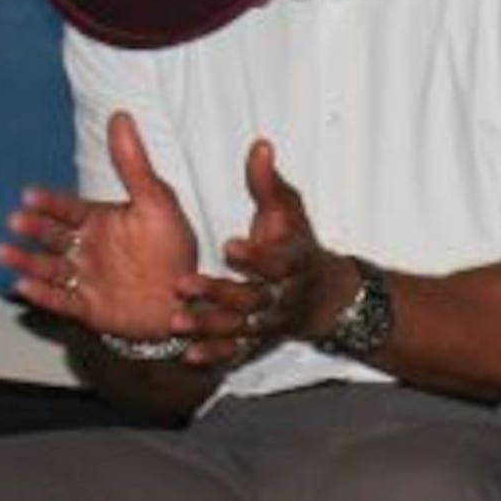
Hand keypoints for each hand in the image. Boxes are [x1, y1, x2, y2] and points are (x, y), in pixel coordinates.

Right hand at [0, 110, 201, 340]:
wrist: (189, 299)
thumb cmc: (174, 248)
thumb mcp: (157, 202)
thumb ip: (134, 164)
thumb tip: (120, 114)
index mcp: (99, 221)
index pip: (67, 208)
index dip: (49, 202)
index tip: (29, 194)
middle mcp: (86, 248)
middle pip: (52, 236)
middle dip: (33, 229)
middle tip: (15, 221)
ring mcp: (85, 279)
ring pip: (49, 268)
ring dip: (25, 260)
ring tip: (2, 253)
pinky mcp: (88, 308)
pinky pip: (62, 300)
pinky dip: (43, 295)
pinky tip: (23, 286)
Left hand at [190, 139, 334, 367]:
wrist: (324, 295)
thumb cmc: (298, 243)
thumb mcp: (290, 211)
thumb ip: (269, 183)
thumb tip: (260, 145)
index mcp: (293, 262)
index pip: (277, 261)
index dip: (256, 257)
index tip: (228, 245)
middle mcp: (284, 296)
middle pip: (253, 299)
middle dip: (219, 294)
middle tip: (182, 285)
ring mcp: (271, 321)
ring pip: (240, 327)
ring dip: (209, 326)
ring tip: (176, 322)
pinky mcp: (259, 339)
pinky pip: (237, 351)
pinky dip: (216, 354)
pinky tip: (189, 355)